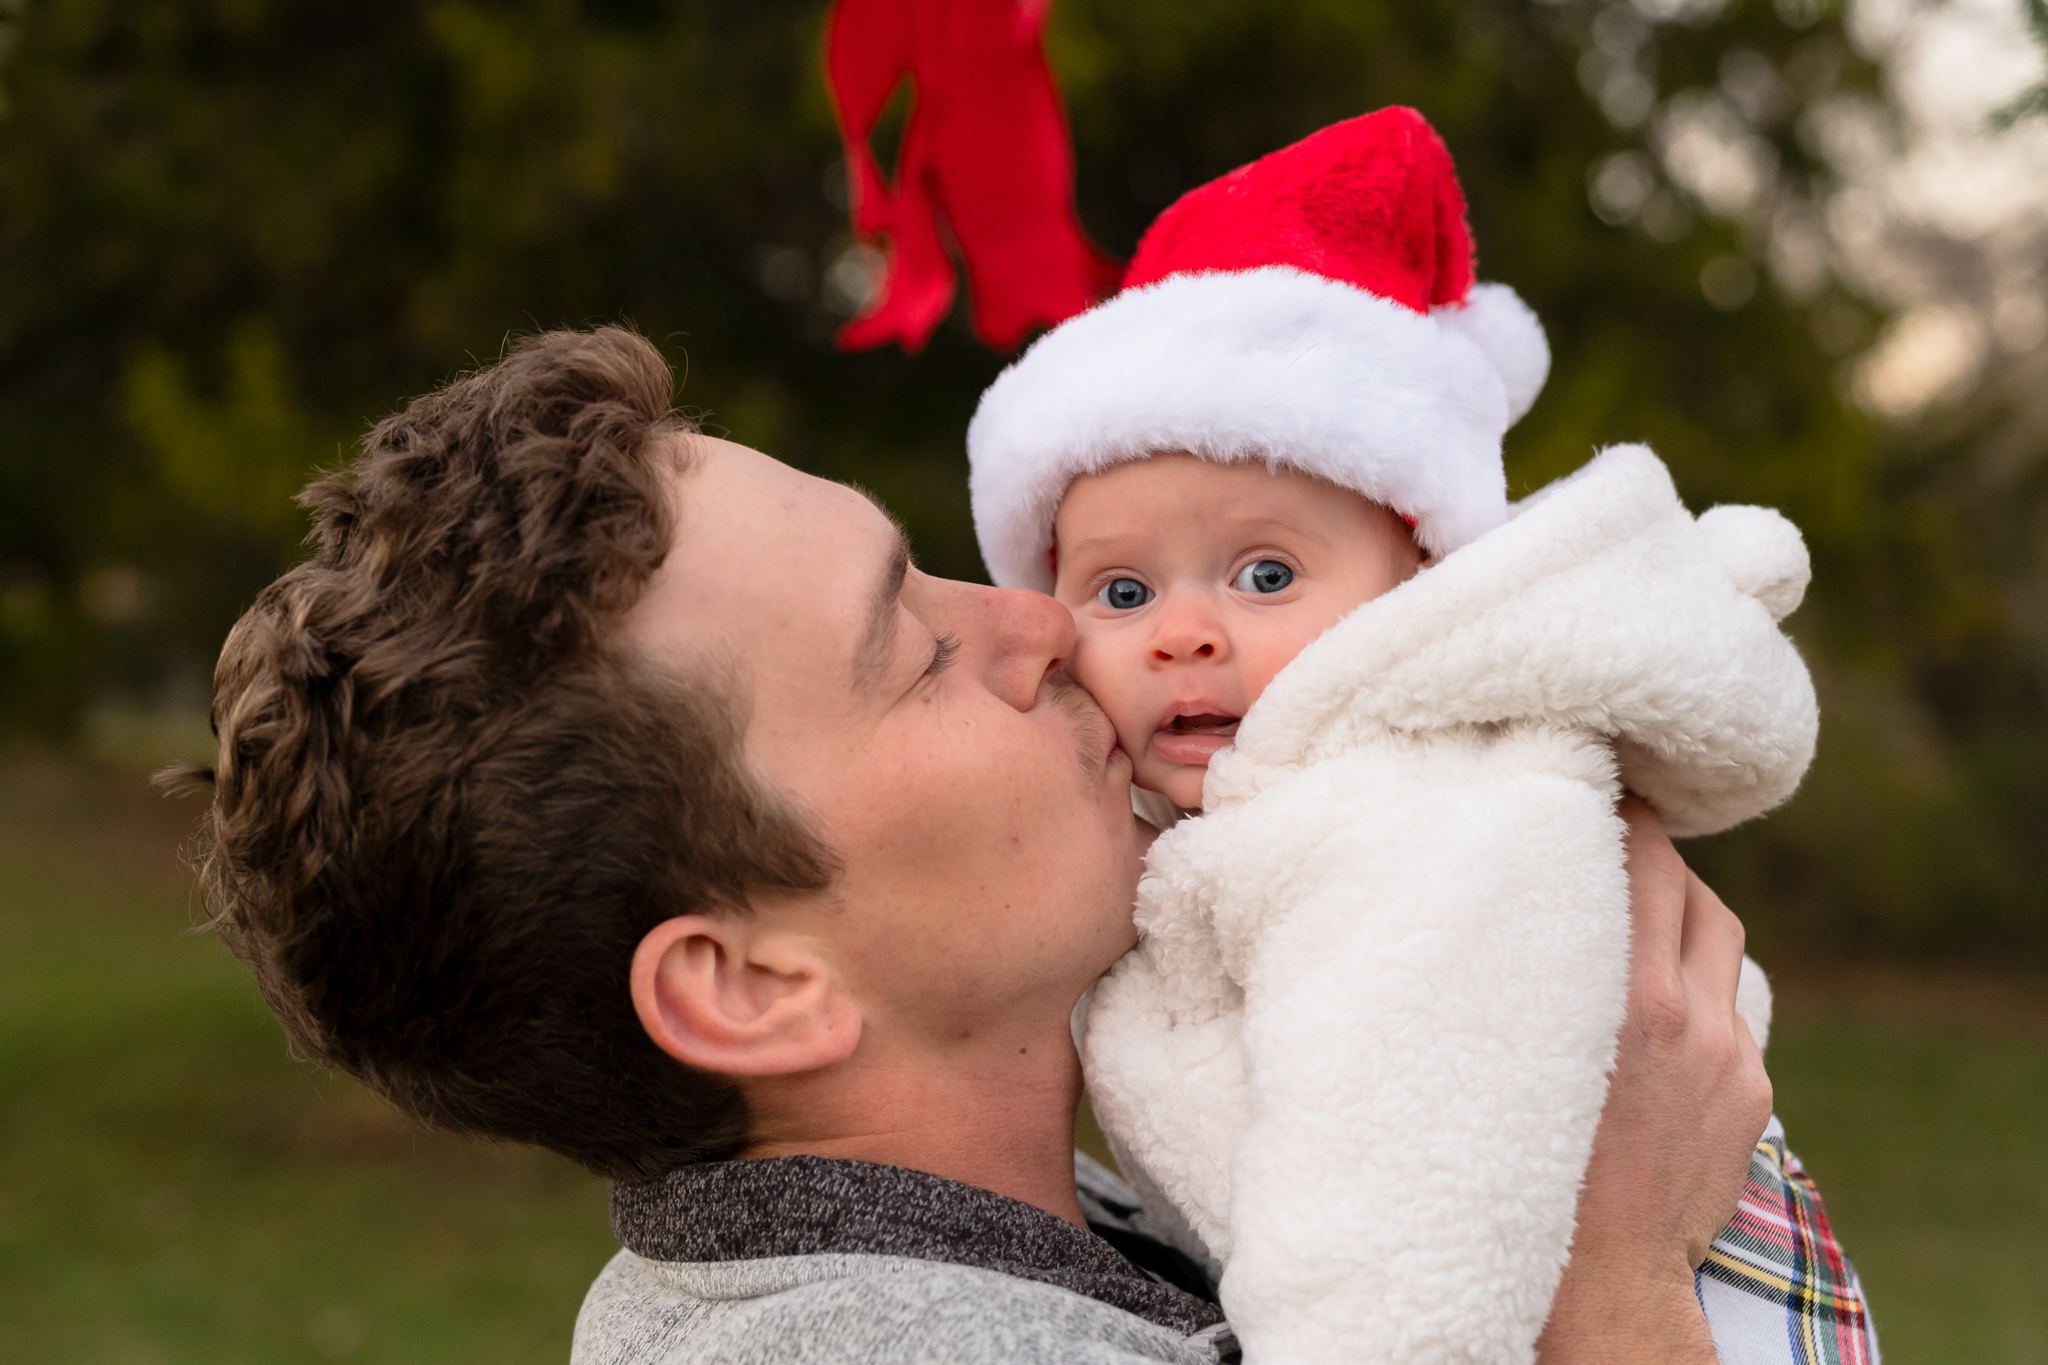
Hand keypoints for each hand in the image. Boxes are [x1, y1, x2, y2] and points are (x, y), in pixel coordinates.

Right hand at [1536, 798, 1771, 1363]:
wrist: (1596, 1282)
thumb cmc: (1514, 1166)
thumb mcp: (1499, 1051)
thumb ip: (1513, 966)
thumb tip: (1482, 887)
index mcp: (1620, 995)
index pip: (1638, 850)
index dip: (1613, 804)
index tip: (1579, 778)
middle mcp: (1684, 1011)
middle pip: (1686, 877)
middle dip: (1646, 846)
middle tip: (1598, 826)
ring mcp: (1728, 1051)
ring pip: (1718, 928)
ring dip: (1678, 905)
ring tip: (1629, 903)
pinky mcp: (1750, 1088)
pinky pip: (1730, 997)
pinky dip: (1694, 978)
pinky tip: (1649, 994)